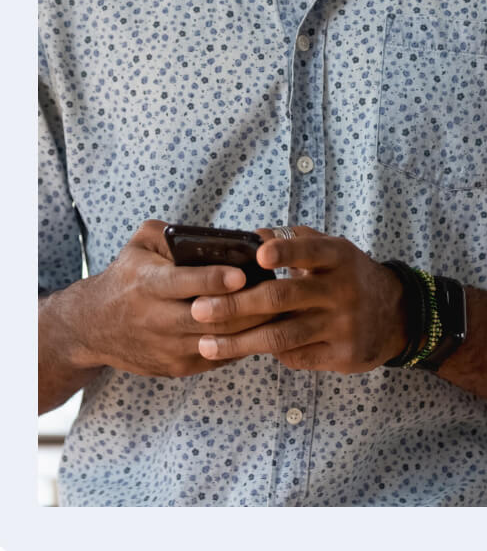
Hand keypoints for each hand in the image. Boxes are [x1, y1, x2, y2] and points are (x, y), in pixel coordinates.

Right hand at [70, 220, 275, 377]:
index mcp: (149, 284)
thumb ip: (172, 233)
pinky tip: (263, 327)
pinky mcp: (177, 367)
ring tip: (280, 308)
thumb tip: (211, 235)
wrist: (93, 326)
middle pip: (210, 317)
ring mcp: (168, 348)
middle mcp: (157, 319)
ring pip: (220, 341)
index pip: (185, 283)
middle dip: (246, 306)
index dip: (215, 280)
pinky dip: (243, 344)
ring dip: (252, 327)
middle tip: (278, 292)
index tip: (242, 275)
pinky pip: (219, 358)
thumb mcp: (140, 245)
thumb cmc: (127, 276)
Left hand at [190, 227, 407, 372]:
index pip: (310, 250)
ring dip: (239, 341)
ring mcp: (343, 325)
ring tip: (205, 344)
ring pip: (282, 335)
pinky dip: (269, 353)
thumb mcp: (331, 250)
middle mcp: (342, 290)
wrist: (394, 315)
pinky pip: (296, 357)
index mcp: (338, 257)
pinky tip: (243, 350)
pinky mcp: (342, 356)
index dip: (285, 251)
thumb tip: (250, 236)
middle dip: (236, 305)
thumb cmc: (347, 275)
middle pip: (283, 298)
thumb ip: (293, 240)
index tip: (257, 255)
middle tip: (199, 310)